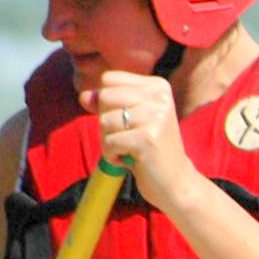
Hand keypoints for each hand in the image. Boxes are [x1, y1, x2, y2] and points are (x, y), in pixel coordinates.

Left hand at [81, 71, 202, 207]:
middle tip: (128, 136)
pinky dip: (112, 155)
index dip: (107, 101)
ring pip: (105, 120)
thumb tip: (84, 96)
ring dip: (109, 140)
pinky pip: (109, 141)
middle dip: (106, 121)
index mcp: (158, 86)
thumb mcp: (127, 118)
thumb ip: (105, 103)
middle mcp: (160, 97)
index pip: (109, 79)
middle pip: (105, 97)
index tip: (127, 119)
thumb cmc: (147, 147)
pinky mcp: (148, 138)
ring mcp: (156, 117)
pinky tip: (130, 159)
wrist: (174, 180)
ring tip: (129, 149)